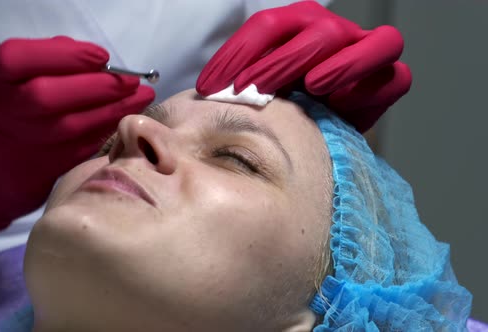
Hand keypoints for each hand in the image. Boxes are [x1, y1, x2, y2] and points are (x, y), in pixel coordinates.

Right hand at [0, 36, 154, 231]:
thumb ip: (48, 63)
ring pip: (70, 126)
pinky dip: (106, 131)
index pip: (17, 58)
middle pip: (45, 94)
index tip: (102, 56)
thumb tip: (97, 62)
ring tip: (141, 97)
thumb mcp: (13, 82)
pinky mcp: (42, 170)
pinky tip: (126, 119)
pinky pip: (80, 148)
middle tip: (131, 81)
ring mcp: (20, 145)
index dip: (64, 55)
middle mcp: (0, 111)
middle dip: (98, 85)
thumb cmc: (10, 113)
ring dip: (113, 109)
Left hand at [196, 0, 411, 131]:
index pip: (267, 27)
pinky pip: (394, 76)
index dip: (236, 54)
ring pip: (368, 39)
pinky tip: (338, 101)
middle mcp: (330, 33)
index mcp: (295, 28)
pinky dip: (369, 84)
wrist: (321, 130)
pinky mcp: (387, 80)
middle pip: (315, 29)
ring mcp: (362, 52)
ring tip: (312, 85)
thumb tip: (203, 96)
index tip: (209, 87)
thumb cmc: (284, 108)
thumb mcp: (258, 93)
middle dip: (280, 60)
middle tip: (252, 90)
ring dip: (338, 62)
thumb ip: (241, 86)